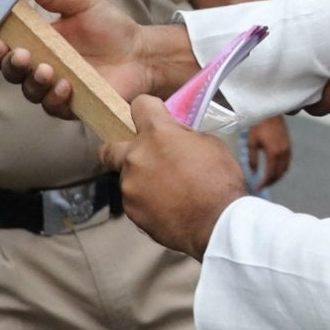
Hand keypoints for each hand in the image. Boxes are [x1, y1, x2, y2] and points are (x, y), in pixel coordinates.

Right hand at [0, 0, 160, 116]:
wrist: (141, 52)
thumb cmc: (109, 26)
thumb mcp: (83, 3)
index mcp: (35, 40)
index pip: (3, 47)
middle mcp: (39, 65)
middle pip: (10, 71)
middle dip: (9, 65)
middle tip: (20, 55)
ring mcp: (54, 87)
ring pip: (30, 91)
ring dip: (33, 81)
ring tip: (46, 69)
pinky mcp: (71, 105)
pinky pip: (54, 107)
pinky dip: (55, 98)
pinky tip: (65, 85)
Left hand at [100, 96, 248, 257]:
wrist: (218, 223)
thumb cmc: (220, 180)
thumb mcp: (209, 144)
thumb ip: (183, 137)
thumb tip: (175, 140)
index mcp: (156, 134)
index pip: (139, 105)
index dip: (148, 109)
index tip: (156, 117)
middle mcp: (135, 157)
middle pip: (109, 147)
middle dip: (119, 149)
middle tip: (140, 157)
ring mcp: (130, 187)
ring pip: (127, 178)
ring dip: (142, 180)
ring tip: (167, 191)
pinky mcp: (132, 212)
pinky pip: (135, 201)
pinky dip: (148, 203)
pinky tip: (168, 208)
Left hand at [247, 115, 292, 187]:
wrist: (270, 111)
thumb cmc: (258, 126)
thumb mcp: (252, 143)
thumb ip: (252, 159)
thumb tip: (253, 173)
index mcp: (274, 153)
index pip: (270, 174)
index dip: (264, 183)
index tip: (257, 187)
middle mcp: (284, 152)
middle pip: (279, 174)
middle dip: (271, 181)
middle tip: (262, 185)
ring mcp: (288, 149)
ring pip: (285, 169)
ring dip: (277, 176)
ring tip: (267, 179)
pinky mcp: (289, 145)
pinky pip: (287, 162)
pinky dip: (281, 168)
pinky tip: (273, 169)